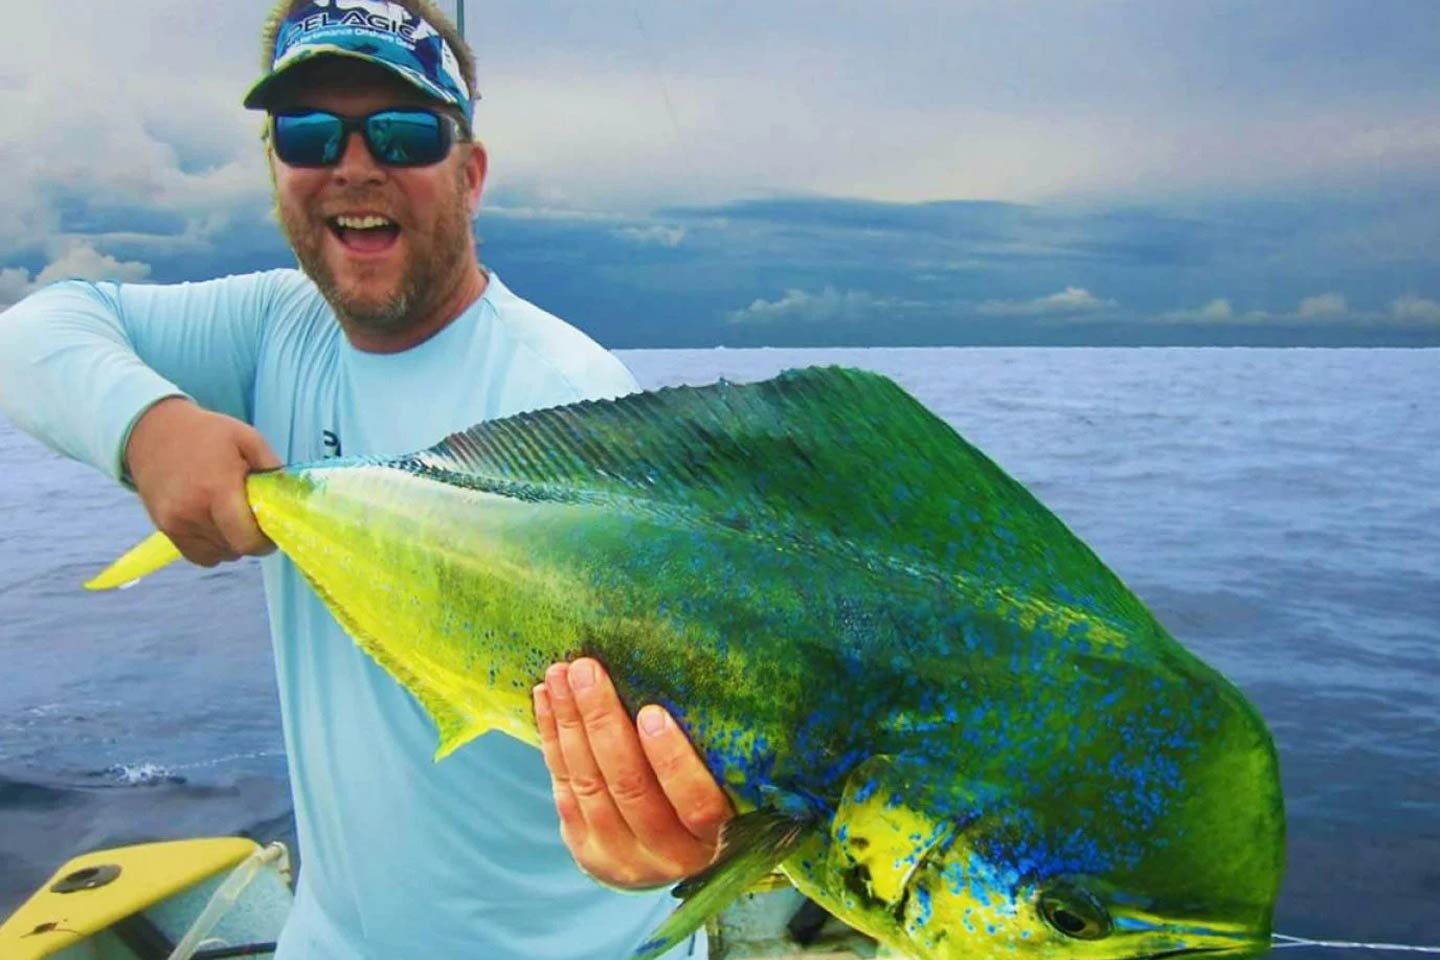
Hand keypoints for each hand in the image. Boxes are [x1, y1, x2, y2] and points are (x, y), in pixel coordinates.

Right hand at [124, 397, 280, 566]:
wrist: (153, 431)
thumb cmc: (206, 433)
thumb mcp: (246, 438)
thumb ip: (271, 467)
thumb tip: (289, 496)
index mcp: (217, 489)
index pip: (246, 539)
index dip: (265, 543)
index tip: (272, 532)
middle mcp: (193, 511)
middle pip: (235, 548)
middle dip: (251, 540)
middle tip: (255, 521)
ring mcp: (175, 523)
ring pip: (218, 555)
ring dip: (232, 545)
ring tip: (233, 518)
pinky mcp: (164, 528)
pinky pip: (198, 556)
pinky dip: (213, 548)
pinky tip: (216, 526)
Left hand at [533, 657, 732, 888]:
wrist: (672, 856)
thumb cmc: (707, 796)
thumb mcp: (727, 783)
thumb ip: (711, 751)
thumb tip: (680, 681)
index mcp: (717, 837)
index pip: (696, 803)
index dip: (673, 761)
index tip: (652, 712)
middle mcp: (670, 857)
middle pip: (630, 787)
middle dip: (603, 722)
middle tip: (587, 671)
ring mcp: (624, 859)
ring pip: (590, 785)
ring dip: (569, 724)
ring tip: (559, 676)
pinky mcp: (589, 852)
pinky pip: (565, 789)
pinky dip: (553, 741)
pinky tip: (547, 701)